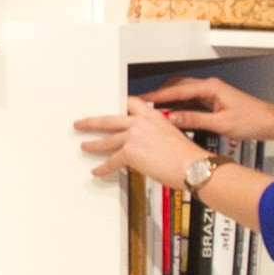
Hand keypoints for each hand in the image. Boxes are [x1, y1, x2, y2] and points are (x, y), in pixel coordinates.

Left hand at [70, 105, 214, 193]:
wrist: (192, 165)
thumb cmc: (187, 156)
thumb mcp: (171, 136)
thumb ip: (154, 136)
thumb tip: (144, 146)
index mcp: (153, 115)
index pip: (131, 103)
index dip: (120, 106)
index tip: (112, 108)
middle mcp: (142, 122)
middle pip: (110, 119)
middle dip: (93, 122)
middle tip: (81, 123)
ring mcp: (134, 136)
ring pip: (107, 140)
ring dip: (94, 144)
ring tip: (85, 146)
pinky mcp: (130, 152)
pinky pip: (112, 161)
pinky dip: (104, 168)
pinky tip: (98, 171)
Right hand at [143, 74, 273, 154]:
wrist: (270, 121)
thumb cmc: (253, 120)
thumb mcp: (221, 124)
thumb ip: (195, 120)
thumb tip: (173, 118)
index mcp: (211, 87)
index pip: (178, 89)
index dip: (159, 95)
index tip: (144, 100)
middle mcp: (209, 87)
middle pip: (177, 87)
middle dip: (159, 96)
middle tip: (142, 106)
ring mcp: (210, 94)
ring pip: (182, 94)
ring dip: (167, 102)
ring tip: (152, 112)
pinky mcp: (211, 102)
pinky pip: (189, 102)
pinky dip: (177, 108)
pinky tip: (170, 116)